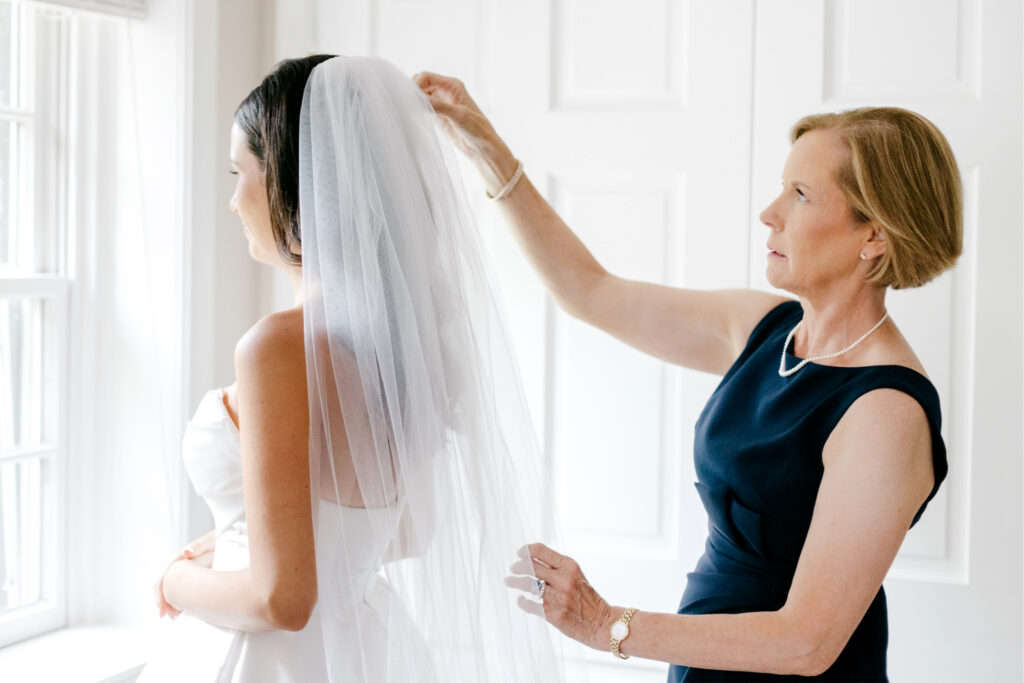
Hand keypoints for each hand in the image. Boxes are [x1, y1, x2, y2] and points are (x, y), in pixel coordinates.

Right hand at [153, 531, 215, 617]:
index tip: (161, 609)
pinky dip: (178, 600)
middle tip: (166, 617)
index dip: (160, 595)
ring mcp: (182, 571)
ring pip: (170, 589)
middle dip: (163, 602)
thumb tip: (186, 552)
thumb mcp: (210, 542)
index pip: (162, 578)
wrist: (225, 539)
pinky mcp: (190, 576)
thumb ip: (198, 546)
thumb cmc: (218, 540)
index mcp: (178, 558)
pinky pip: (179, 589)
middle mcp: (177, 564)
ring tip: (174, 617)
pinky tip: (182, 611)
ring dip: (170, 603)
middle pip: (163, 585)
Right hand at [411, 71, 517, 192]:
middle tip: (404, 103)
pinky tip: (411, 116)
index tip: (408, 96)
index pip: (427, 77)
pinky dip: (415, 109)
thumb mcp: (458, 115)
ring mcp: (441, 103)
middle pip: (421, 84)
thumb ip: (439, 106)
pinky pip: (422, 107)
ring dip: (413, 100)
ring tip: (406, 110)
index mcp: (453, 85)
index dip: (415, 84)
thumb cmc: (477, 129)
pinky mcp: (438, 115)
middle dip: (411, 91)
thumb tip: (418, 98)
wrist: (482, 148)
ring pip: (420, 95)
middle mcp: (445, 91)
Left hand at [506, 542, 615, 651]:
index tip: (520, 553)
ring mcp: (557, 598)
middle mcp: (563, 580)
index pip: (541, 551)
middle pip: (531, 567)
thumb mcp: (577, 576)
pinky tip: (521, 599)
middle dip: (518, 566)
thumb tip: (533, 562)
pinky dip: (522, 601)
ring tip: (509, 581)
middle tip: (513, 568)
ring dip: (515, 582)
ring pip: (528, 585)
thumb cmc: (589, 599)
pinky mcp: (553, 614)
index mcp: (570, 566)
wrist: (603, 623)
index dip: (526, 550)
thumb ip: (558, 569)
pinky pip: (530, 605)